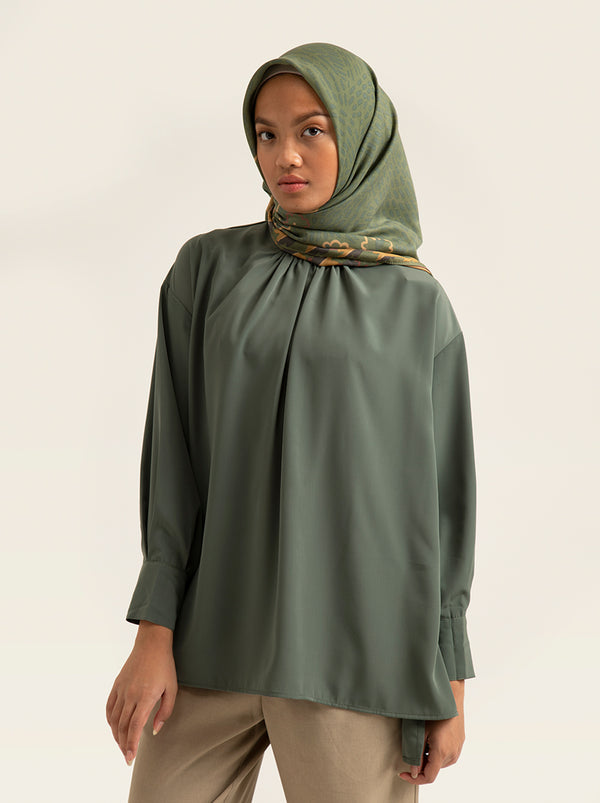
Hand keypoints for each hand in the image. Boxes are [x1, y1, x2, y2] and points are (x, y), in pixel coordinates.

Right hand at [106, 621, 177, 765]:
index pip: (134, 727)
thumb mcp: (172, 688)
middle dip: (124, 745)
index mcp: (145, 696)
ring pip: (114, 719)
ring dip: (116, 735)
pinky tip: (114, 727)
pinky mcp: (117, 685)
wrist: (152, 644)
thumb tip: (155, 731)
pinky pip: (109, 707)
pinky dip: (110, 720)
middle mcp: (130, 694)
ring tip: (122, 745)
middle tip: (127, 756)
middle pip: (123, 726)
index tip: (130, 758)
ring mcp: (122, 689)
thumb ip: (165, 712)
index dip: (131, 744)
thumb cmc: (165, 666)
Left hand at [398, 680, 464, 785]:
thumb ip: (416, 755)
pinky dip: (436, 752)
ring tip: (424, 738)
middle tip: (413, 747)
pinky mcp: (459, 744)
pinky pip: (446, 755)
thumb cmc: (434, 712)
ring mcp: (457, 750)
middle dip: (421, 764)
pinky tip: (433, 737)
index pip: (429, 777)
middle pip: (433, 769)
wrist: (451, 698)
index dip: (414, 779)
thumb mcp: (421, 733)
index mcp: (441, 752)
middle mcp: (452, 755)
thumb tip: (413, 772)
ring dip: (429, 757)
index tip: (403, 774)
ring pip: (439, 763)